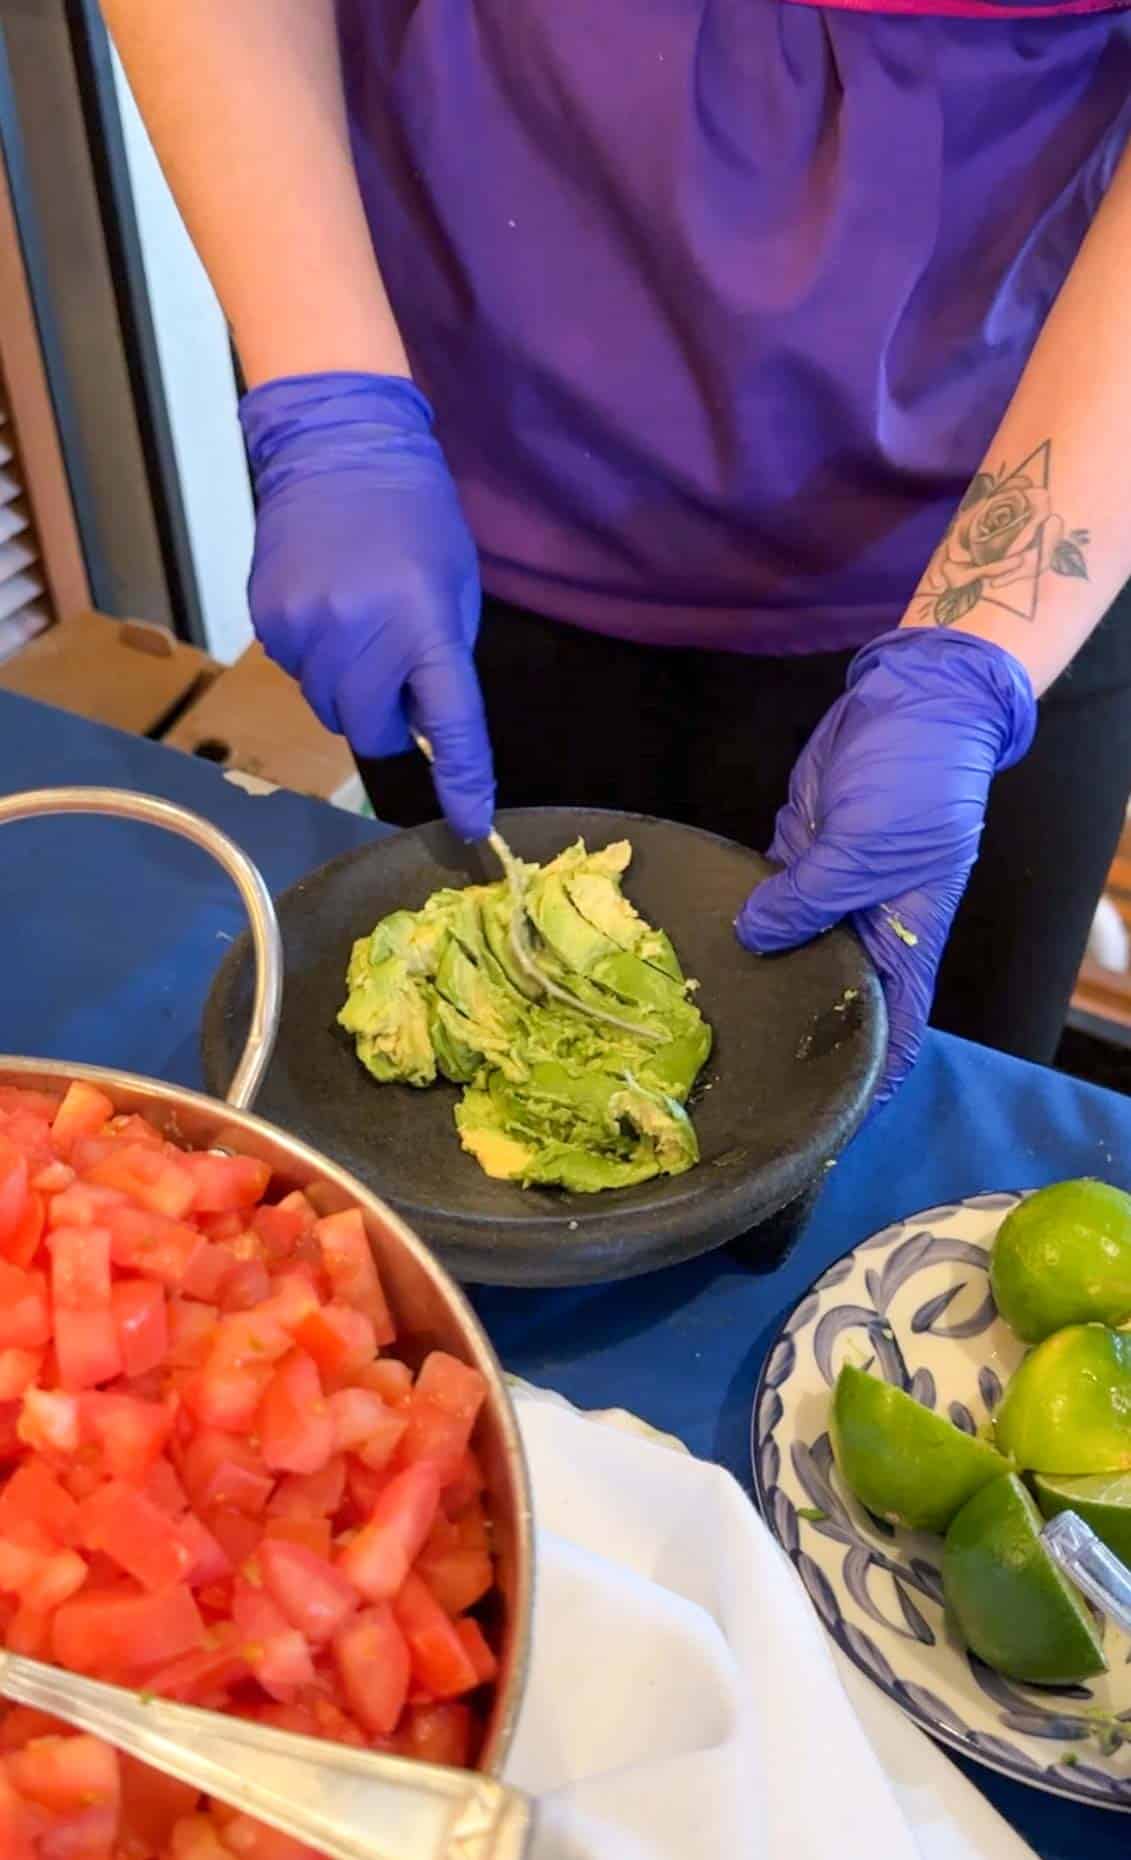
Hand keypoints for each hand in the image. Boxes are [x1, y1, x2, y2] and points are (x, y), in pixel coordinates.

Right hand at [239, 371, 493, 839]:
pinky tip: (325, 607)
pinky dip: (316, 658)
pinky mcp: (269, 618)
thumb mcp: (452, 585)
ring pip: (328, 706)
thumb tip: (427, 725)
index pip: (451, 723)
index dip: (463, 780)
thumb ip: (442, 659)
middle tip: (397, 677)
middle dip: (388, 719)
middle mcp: (362, 634)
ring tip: (357, 625)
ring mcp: (307, 628)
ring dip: (348, 688)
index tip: (470, 824)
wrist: (338, 446)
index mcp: (424, 624)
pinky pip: (296, 671)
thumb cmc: (415, 516)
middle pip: (371, 731)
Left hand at [735, 629, 1036, 1104]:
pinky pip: (760, 906)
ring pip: (784, 955)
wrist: (910, 702)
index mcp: (904, 941)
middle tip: (729, 1089)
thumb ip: (807, 898)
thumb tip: (754, 938)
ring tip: (694, 1033)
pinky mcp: (793, 862)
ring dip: (750, 980)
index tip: (824, 1130)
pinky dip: (732, 924)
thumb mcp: (865, 845)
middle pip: (827, 1002)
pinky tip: (690, 955)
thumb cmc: (913, 779)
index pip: (890, 1032)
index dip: (863, 1083)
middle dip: (789, 1039)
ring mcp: (826, 896)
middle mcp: (865, 930)